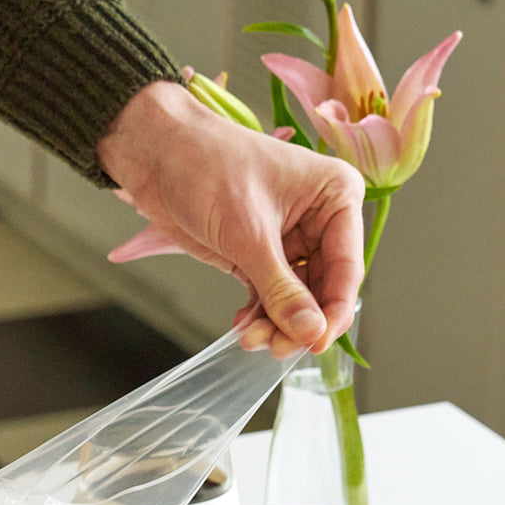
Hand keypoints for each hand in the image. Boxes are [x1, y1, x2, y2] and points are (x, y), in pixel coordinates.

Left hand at [97, 80, 364, 358]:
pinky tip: (243, 327)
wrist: (158, 156)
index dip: (334, 311)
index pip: (346, 266)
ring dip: (276, 323)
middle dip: (299, 321)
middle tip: (276, 348)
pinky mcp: (256, 254)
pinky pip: (267, 295)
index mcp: (336, 196)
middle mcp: (319, 219)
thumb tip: (310, 331)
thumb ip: (280, 288)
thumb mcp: (248, 234)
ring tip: (251, 339)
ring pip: (294, 297)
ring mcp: (287, 239)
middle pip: (322, 288)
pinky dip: (258, 314)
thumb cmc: (208, 168)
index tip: (317, 344)